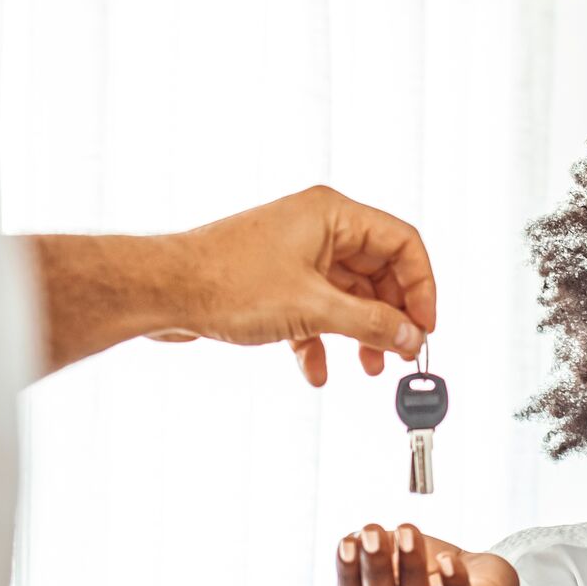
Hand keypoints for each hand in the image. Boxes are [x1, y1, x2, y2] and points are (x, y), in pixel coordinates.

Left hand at [168, 185, 437, 384]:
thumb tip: (411, 338)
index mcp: (332, 215)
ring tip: (368, 368)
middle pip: (378, 272)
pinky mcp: (274, 283)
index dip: (421, 287)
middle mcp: (317, 228)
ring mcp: (295, 255)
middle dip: (390, 317)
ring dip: (359, 334)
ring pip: (347, 295)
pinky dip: (321, 340)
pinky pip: (315, 310)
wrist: (161, 291)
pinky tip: (315, 371)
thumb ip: (370, 324)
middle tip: (400, 353)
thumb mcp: (312, 309)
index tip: (424, 328)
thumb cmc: (225, 282)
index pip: (401, 243)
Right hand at [337, 523, 519, 585]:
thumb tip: (356, 538)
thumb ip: (375, 550)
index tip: (346, 541)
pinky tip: (446, 559)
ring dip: (410, 568)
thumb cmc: (434, 572)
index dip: (346, 574)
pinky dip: (453, 582)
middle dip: (374, 570)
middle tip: (371, 533)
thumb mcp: (400, 558)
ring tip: (407, 532)